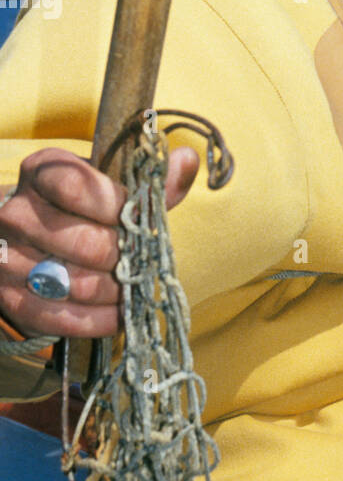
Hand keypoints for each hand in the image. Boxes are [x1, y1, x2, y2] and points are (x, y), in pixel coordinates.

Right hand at [0, 145, 198, 339]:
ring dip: (119, 293)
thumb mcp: (109, 188)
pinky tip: (121, 315)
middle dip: (127, 259)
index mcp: (42, 173)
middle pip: (87, 244)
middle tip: (144, 263)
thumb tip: (187, 159)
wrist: (28, 242)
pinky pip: (64, 318)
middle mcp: (17, 213)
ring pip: (79, 284)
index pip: (80, 189)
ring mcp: (7, 257)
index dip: (120, 208)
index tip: (141, 221)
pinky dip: (102, 321)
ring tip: (135, 289)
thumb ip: (150, 182)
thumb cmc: (81, 210)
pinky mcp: (9, 298)